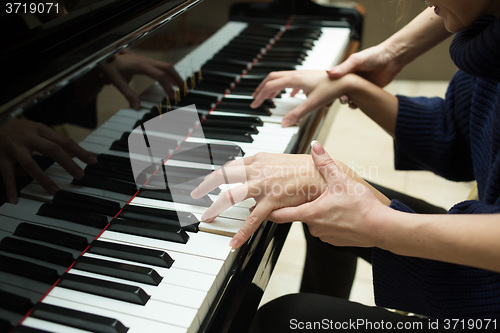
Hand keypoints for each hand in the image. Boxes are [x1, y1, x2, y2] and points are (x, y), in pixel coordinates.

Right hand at [0, 119, 96, 203]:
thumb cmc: (17, 130)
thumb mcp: (37, 130)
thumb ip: (55, 141)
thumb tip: (75, 152)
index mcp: (39, 129)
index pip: (64, 140)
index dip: (79, 151)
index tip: (92, 160)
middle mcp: (28, 137)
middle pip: (52, 149)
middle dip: (67, 163)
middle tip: (80, 175)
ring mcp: (14, 147)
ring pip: (30, 164)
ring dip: (43, 178)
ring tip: (54, 190)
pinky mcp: (0, 157)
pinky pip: (7, 174)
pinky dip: (10, 187)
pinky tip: (14, 199)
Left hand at [100, 50, 183, 109]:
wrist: (106, 55)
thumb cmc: (111, 67)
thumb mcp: (118, 82)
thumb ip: (128, 95)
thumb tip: (137, 108)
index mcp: (141, 65)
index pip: (160, 75)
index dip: (167, 86)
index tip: (172, 96)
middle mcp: (147, 61)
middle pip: (168, 67)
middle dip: (177, 78)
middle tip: (184, 90)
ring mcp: (147, 60)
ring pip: (166, 65)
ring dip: (175, 75)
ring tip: (181, 87)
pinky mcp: (147, 61)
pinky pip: (162, 66)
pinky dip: (169, 73)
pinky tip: (171, 81)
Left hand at [191, 152, 326, 247]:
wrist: (322, 174)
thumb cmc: (306, 168)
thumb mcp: (279, 161)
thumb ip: (263, 169)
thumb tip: (250, 180)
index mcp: (258, 159)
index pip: (231, 165)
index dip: (216, 174)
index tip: (207, 181)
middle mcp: (257, 169)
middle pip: (223, 175)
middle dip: (205, 185)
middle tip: (195, 193)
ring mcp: (263, 185)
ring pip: (232, 196)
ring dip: (216, 207)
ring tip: (206, 218)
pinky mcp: (273, 201)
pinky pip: (253, 219)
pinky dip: (242, 232)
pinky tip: (234, 242)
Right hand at [251, 70, 333, 125]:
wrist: (346, 79)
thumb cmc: (331, 89)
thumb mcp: (312, 104)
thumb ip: (297, 114)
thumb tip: (284, 124)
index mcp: (294, 79)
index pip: (270, 87)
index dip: (260, 96)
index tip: (254, 105)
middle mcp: (296, 74)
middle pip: (271, 79)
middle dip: (261, 89)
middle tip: (255, 99)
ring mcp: (301, 74)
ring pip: (280, 78)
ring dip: (271, 87)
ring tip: (268, 97)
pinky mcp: (307, 77)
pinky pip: (290, 80)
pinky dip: (284, 87)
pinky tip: (290, 95)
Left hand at [268, 141, 390, 246]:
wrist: (382, 228)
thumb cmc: (362, 206)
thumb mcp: (341, 180)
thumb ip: (325, 163)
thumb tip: (315, 146)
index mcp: (310, 212)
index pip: (280, 214)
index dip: (269, 210)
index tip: (260, 208)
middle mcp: (314, 227)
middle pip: (300, 215)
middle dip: (305, 205)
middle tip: (315, 195)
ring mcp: (325, 236)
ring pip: (316, 222)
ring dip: (320, 213)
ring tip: (336, 204)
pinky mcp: (336, 241)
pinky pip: (328, 230)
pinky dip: (332, 222)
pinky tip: (343, 214)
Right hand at [326, 44, 402, 108]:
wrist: (392, 59)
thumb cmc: (374, 55)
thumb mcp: (356, 60)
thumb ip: (343, 67)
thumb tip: (328, 73)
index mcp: (345, 71)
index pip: (333, 82)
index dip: (328, 89)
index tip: (325, 95)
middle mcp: (351, 79)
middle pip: (339, 92)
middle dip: (337, 97)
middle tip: (341, 98)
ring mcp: (359, 86)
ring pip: (348, 97)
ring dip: (346, 101)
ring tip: (348, 101)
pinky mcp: (367, 92)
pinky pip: (359, 101)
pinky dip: (356, 105)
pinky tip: (356, 105)